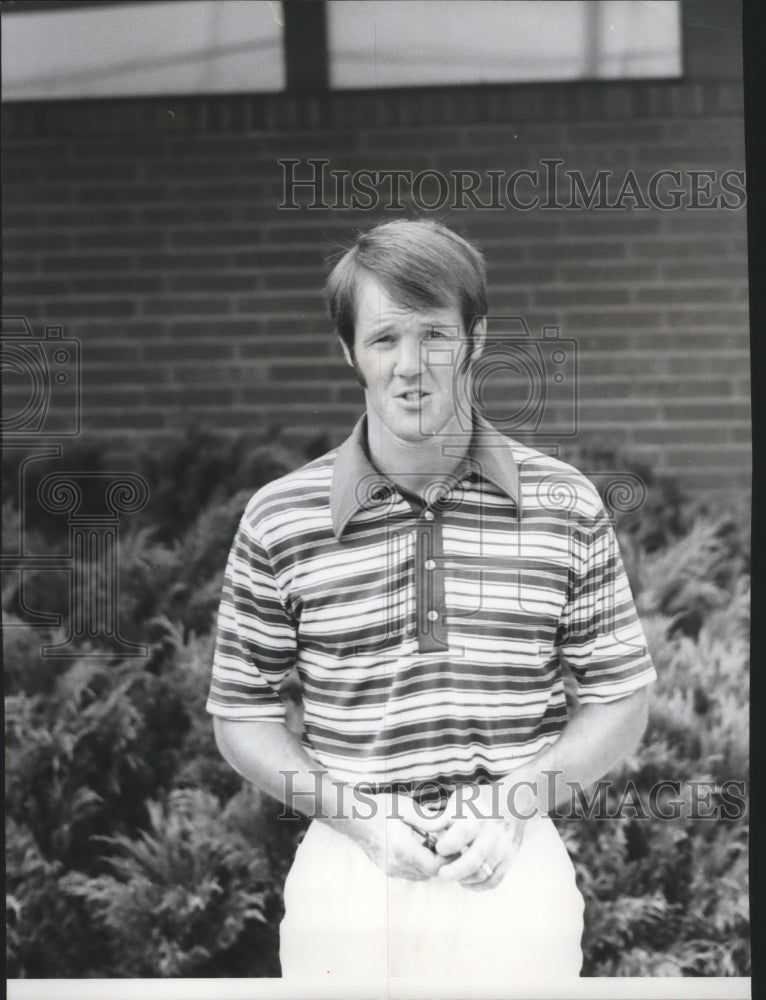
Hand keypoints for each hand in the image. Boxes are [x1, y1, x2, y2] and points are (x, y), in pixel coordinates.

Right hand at [332, 791, 447, 880]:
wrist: (353, 816)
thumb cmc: (380, 808)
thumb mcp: (405, 807)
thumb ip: (427, 819)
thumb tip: (448, 825)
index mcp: (403, 849)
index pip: (435, 867)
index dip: (448, 858)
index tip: (453, 844)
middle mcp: (397, 865)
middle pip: (430, 874)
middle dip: (442, 861)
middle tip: (446, 842)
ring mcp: (391, 870)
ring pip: (421, 876)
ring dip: (430, 864)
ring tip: (432, 843)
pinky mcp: (387, 870)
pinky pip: (411, 873)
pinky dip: (419, 865)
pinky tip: (419, 847)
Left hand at [428, 784, 527, 890]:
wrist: (513, 802)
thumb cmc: (481, 801)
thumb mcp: (462, 799)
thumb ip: (445, 816)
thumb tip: (427, 831)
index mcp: (478, 816)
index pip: (461, 835)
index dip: (446, 846)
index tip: (438, 848)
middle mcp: (492, 834)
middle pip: (472, 861)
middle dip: (453, 871)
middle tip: (441, 873)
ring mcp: (503, 848)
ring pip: (482, 873)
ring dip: (464, 879)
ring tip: (451, 875)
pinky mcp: (509, 859)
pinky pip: (494, 880)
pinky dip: (478, 886)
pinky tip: (465, 882)